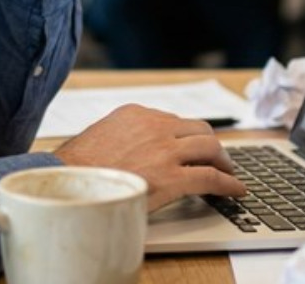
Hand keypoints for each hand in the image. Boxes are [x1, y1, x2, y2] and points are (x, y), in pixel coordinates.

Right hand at [54, 105, 246, 210]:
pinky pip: (210, 177)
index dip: (188, 137)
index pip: (175, 121)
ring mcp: (165, 151)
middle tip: (218, 158)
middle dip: (212, 145)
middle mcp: (155, 126)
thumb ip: (125, 134)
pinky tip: (236, 190)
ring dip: (224, 161)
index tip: (193, 147)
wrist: (69, 182)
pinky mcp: (173, 177)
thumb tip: (136, 148)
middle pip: (200, 130)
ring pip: (210, 148)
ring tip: (229, 173)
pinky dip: (228, 183)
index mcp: (137, 114)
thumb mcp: (102, 134)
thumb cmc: (78, 166)